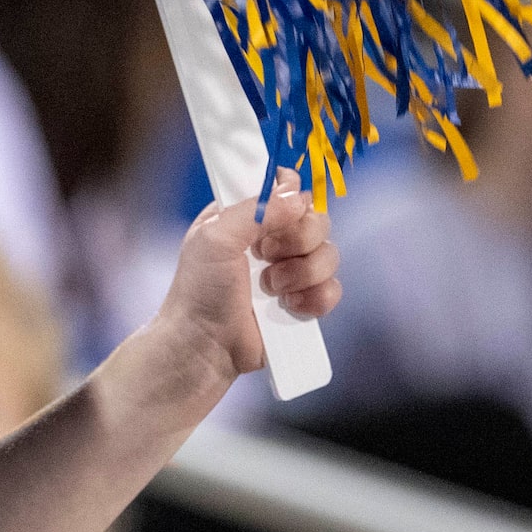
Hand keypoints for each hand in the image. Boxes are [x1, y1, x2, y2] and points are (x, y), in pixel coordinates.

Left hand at [158, 169, 340, 378]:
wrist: (204, 343)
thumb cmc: (199, 290)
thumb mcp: (215, 236)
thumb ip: (256, 208)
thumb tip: (297, 197)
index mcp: (248, 216)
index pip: (287, 187)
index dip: (292, 195)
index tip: (280, 210)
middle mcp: (272, 239)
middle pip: (317, 219)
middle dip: (297, 239)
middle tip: (264, 256)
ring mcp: (290, 271)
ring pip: (329, 254)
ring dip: (300, 273)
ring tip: (269, 289)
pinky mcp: (303, 301)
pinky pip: (332, 289)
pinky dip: (314, 299)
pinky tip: (288, 306)